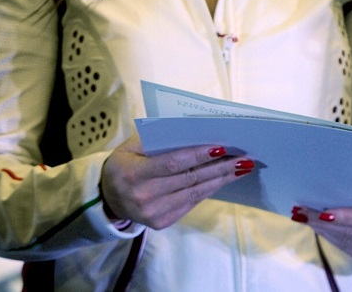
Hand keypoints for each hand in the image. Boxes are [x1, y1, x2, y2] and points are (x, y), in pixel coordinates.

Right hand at [100, 134, 251, 229]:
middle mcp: (143, 197)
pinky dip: (210, 189)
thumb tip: (196, 129)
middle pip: (190, 179)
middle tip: (244, 158)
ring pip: (195, 193)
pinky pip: (191, 202)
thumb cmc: (126, 163)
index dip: (199, 155)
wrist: (107, 197)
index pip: (173, 163)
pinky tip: (224, 179)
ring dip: (222, 179)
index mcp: (134, 174)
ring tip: (242, 168)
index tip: (222, 147)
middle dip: (220, 167)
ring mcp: (153, 213)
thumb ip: (159, 137)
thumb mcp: (133, 145)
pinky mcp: (162, 222)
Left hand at [292, 186, 351, 269]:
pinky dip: (333, 238)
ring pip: (348, 243)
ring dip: (324, 231)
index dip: (346, 217)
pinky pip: (350, 250)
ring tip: (305, 217)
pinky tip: (320, 228)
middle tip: (303, 210)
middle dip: (326, 222)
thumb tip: (339, 191)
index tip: (323, 212)